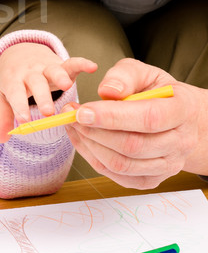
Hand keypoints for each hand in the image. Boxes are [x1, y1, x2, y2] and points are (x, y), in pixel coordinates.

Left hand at [0, 43, 96, 142]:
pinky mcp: (60, 64)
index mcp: (13, 81)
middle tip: (48, 112)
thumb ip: (4, 117)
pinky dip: (81, 63)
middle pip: (36, 83)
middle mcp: (29, 73)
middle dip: (42, 96)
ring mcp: (45, 67)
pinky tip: (92, 67)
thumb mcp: (1, 96)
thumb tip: (2, 139)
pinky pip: (71, 63)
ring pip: (53, 70)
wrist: (17, 52)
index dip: (19, 107)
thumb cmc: (10, 79)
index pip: (15, 94)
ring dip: (60, 77)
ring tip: (67, 86)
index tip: (24, 121)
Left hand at [64, 58, 207, 188]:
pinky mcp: (151, 179)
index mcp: (182, 110)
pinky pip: (116, 175)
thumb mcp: (144, 73)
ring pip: (122, 164)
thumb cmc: (157, 92)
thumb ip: (125, 76)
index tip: (83, 111)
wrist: (178, 119)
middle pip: (133, 145)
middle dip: (94, 131)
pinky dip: (92, 157)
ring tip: (72, 124)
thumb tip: (107, 91)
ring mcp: (168, 165)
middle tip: (70, 114)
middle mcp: (181, 142)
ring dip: (89, 145)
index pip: (149, 118)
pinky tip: (81, 138)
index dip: (112, 117)